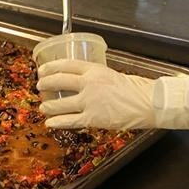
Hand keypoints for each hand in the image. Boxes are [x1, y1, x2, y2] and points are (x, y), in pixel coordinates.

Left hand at [37, 59, 156, 129]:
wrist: (148, 103)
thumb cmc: (137, 89)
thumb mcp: (114, 75)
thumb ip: (98, 78)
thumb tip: (86, 82)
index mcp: (96, 69)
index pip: (67, 64)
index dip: (52, 67)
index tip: (43, 69)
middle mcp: (89, 83)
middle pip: (59, 80)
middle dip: (46, 83)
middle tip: (40, 86)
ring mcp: (89, 101)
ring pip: (61, 103)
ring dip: (48, 105)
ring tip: (43, 107)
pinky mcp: (92, 118)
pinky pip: (70, 121)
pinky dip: (57, 122)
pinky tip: (50, 123)